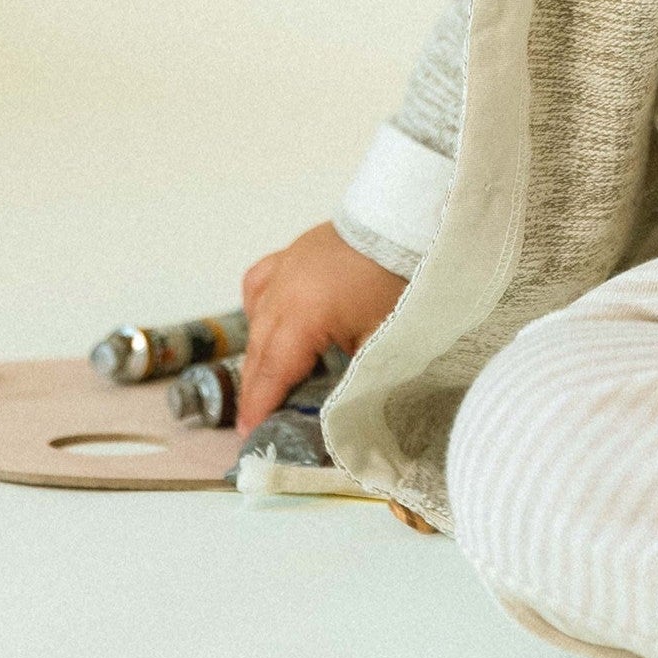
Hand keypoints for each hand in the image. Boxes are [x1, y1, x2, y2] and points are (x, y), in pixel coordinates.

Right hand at [238, 221, 406, 431]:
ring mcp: (284, 268)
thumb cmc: (399, 280)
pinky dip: (260, 307)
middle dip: (256, 386)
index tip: (249, 435)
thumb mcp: (379, 335)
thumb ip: (353, 371)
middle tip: (254, 419)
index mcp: (302, 317)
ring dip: (260, 350)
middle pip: (260, 349)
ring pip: (257, 318)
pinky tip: (271, 321)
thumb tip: (338, 403)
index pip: (273, 372)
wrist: (407, 221)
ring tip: (265, 379)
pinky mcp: (293, 252)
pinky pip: (260, 285)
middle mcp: (281, 293)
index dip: (260, 406)